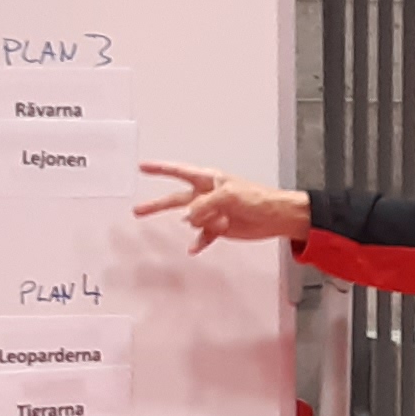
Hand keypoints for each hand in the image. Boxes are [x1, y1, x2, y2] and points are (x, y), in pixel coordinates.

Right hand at [134, 161, 308, 248]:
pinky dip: (199, 242)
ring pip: (192, 220)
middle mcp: (207, 194)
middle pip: (175, 199)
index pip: (178, 172)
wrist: (277, 216)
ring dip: (200, 225)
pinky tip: (194, 248)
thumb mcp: (229, 196)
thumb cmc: (258, 198)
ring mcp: (212, 212)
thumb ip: (204, 205)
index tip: (142, 167)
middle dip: (157, 204)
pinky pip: (203, 236)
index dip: (159, 169)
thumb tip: (186, 218)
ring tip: (219, 223)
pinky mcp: (219, 228)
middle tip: (137, 210)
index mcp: (208, 180)